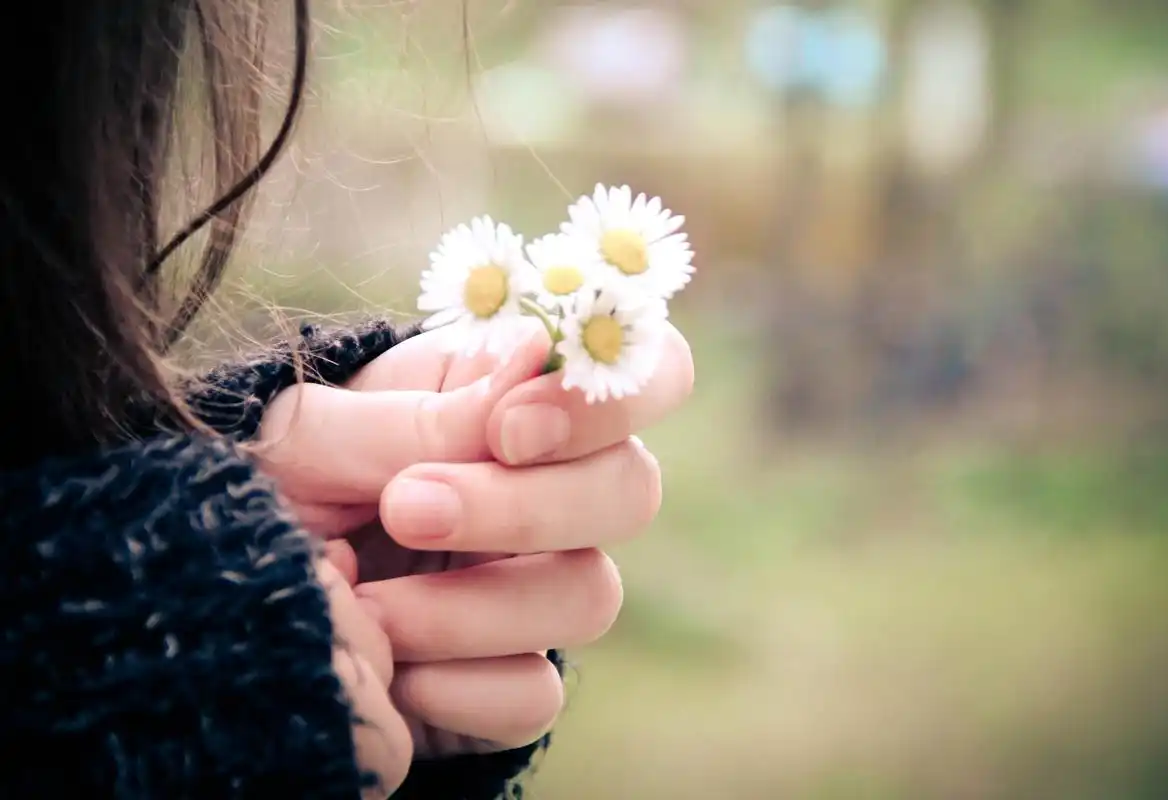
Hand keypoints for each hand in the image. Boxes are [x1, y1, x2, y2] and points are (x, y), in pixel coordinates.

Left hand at [258, 320, 694, 754]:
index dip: (605, 402)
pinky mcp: (511, 679)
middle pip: (632, 490)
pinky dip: (460, 688)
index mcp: (520, 399)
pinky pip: (536, 695)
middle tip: (406, 509)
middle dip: (524, 507)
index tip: (506, 432)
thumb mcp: (315, 430)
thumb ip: (419, 413)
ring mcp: (541, 587)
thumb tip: (531, 363)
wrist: (226, 592)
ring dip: (474, 605)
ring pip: (592, 596)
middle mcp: (555, 490)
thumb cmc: (276, 479)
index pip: (647, 371)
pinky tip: (391, 670)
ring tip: (369, 604)